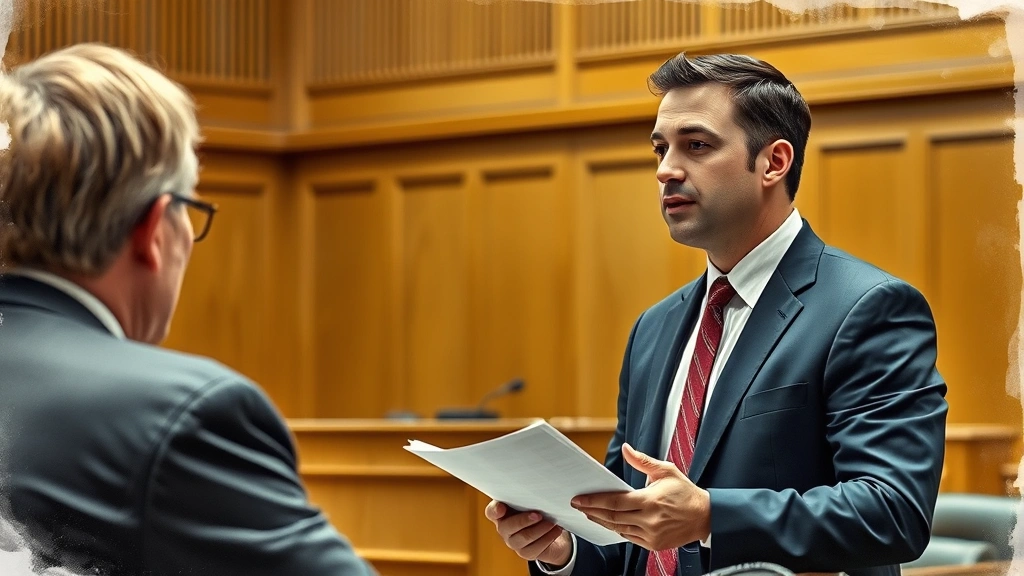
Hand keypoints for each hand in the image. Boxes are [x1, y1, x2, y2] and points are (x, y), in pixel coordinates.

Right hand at [484, 500, 572, 566]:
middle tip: (538, 514)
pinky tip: (556, 530)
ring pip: (524, 537)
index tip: (502, 507)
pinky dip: (548, 538)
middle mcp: (504, 529)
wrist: (550, 530)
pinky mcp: (526, 553)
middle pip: (507, 527)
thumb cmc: (536, 509)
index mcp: (502, 513)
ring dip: (540, 529)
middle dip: (524, 520)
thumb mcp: (530, 500)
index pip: (491, 512)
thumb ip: (527, 496)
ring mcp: (514, 542)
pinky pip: (536, 547)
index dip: (495, 510)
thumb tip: (535, 487)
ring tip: (552, 522)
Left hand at [570, 443, 709, 550]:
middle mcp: (649, 520)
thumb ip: (643, 461)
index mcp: (651, 501)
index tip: (579, 499)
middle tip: (577, 505)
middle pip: (612, 517)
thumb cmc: (686, 493)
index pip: (615, 502)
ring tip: (589, 513)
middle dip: (591, 511)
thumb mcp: (666, 471)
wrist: (705, 517)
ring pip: (618, 529)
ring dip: (601, 521)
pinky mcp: (654, 545)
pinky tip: (608, 522)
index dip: (594, 501)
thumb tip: (626, 449)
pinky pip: (629, 537)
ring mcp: (651, 535)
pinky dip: (617, 529)